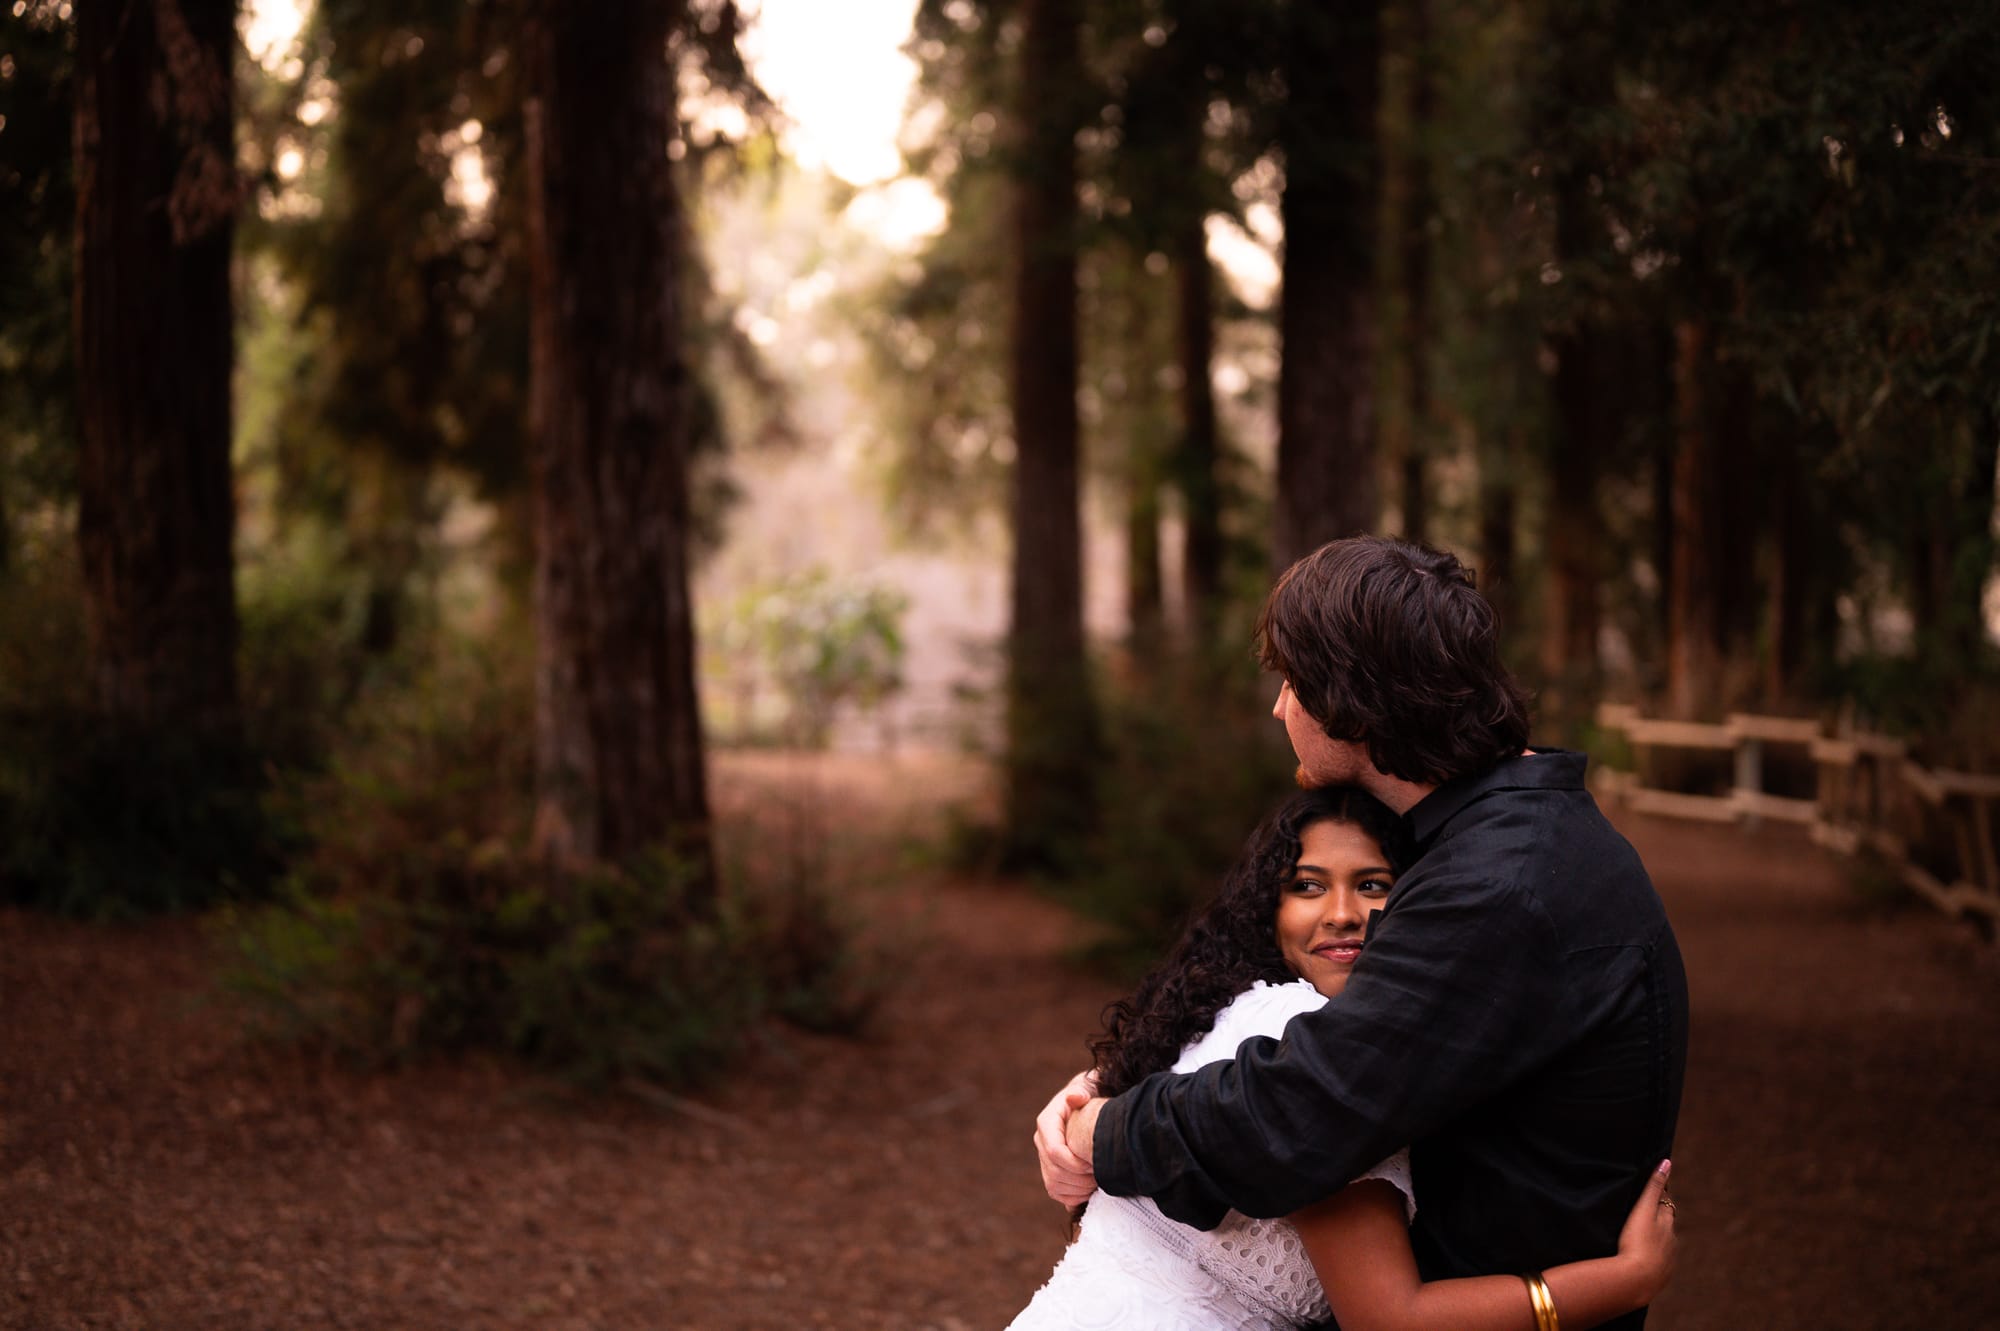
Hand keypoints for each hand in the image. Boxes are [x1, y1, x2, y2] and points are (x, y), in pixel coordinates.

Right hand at [1033, 1069, 1098, 1205]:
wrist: (1090, 1107)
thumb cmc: (1092, 1096)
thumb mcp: (1088, 1088)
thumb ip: (1082, 1091)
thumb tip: (1075, 1096)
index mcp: (1047, 1122)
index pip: (1054, 1151)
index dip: (1075, 1163)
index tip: (1094, 1164)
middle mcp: (1042, 1141)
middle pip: (1054, 1172)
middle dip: (1079, 1178)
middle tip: (1101, 1175)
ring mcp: (1044, 1158)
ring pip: (1054, 1185)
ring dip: (1078, 1189)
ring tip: (1098, 1181)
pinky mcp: (1051, 1172)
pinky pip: (1057, 1193)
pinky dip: (1074, 1197)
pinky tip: (1091, 1189)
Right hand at [1615, 1159, 1677, 1301]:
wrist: (1636, 1280)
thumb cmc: (1637, 1242)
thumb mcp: (1643, 1210)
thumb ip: (1654, 1187)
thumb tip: (1667, 1162)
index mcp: (1666, 1224)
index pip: (1665, 1205)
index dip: (1659, 1197)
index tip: (1653, 1191)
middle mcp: (1671, 1242)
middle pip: (1666, 1225)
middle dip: (1659, 1218)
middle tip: (1645, 1212)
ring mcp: (1667, 1261)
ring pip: (1663, 1245)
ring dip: (1656, 1240)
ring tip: (1641, 1237)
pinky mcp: (1660, 1277)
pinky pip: (1657, 1264)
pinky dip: (1652, 1258)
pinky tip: (1641, 1260)